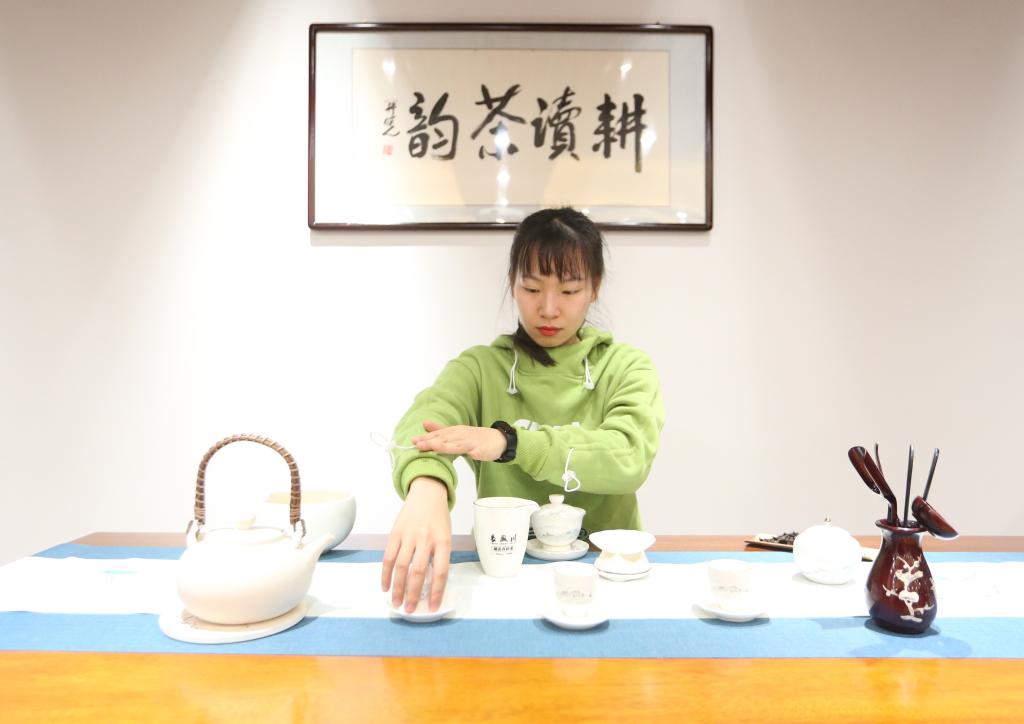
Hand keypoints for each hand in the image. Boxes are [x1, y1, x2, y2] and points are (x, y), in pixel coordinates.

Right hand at [381, 476, 451, 612]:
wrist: (427, 494)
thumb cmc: (438, 519)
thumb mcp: (446, 536)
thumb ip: (438, 557)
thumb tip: (430, 585)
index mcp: (443, 541)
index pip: (440, 571)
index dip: (436, 592)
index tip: (431, 607)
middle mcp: (426, 538)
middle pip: (418, 571)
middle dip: (413, 593)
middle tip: (409, 609)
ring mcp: (409, 535)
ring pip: (401, 566)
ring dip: (397, 587)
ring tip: (396, 602)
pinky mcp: (395, 533)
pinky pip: (388, 557)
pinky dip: (385, 574)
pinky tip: (385, 586)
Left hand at [410, 420, 506, 461]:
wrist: (498, 439)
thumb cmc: (474, 438)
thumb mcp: (456, 433)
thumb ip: (440, 429)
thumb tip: (424, 423)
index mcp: (455, 432)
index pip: (438, 435)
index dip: (426, 438)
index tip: (413, 441)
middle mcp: (462, 435)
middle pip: (446, 439)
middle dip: (432, 442)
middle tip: (419, 444)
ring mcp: (473, 442)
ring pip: (460, 445)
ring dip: (449, 446)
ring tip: (437, 447)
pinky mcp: (484, 450)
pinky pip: (480, 452)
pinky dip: (477, 453)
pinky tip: (474, 454)